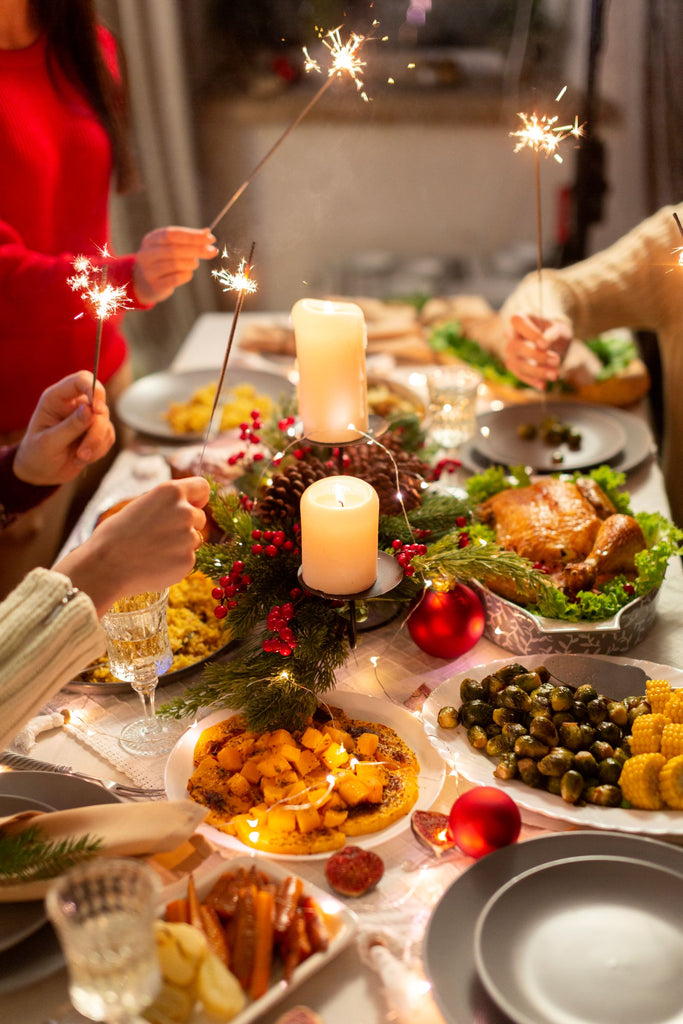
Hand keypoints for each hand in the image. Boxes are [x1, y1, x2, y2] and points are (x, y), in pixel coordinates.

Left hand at [13, 371, 114, 485]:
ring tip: (79, 458)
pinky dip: (99, 451)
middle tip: (82, 452)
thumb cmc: (37, 454)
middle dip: (95, 432)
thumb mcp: (48, 442)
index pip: (81, 380)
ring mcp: (88, 418)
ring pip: (106, 424)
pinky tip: (82, 459)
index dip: (94, 389)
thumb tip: (90, 410)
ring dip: (96, 445)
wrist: (41, 472)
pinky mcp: (97, 432)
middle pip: (99, 406)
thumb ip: (69, 426)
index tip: (97, 409)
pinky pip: (108, 438)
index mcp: (57, 398)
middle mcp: (74, 404)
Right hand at [54, 477, 210, 615]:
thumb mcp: (141, 506)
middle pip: (200, 517)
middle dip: (186, 525)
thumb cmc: (115, 535)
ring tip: (153, 550)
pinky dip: (176, 563)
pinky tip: (154, 564)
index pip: (202, 488)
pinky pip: (188, 560)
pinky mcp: (188, 561)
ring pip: (195, 540)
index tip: (192, 506)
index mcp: (171, 492)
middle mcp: (185, 511)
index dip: (197, 499)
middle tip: (159, 535)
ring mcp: (189, 538)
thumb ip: (166, 505)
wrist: (104, 566)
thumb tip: (186, 508)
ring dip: (181, 545)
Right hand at [132, 226, 217, 304]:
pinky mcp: (155, 286)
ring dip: (191, 263)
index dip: (192, 236)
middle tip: (213, 251)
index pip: (172, 234)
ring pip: (175, 264)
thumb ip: (188, 240)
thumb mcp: (171, 246)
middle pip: (174, 249)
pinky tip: (188, 273)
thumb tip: (208, 234)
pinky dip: (187, 275)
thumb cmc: (163, 261)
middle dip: (197, 250)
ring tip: (195, 263)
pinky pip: (176, 279)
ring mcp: (148, 271)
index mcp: (150, 239)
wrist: (144, 284)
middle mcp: (146, 254)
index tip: (210, 238)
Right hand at [504, 313, 573, 389]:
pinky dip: (532, 381)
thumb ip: (554, 332)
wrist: (554, 345)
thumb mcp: (561, 329)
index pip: (518, 321)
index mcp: (521, 318)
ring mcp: (510, 351)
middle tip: (556, 360)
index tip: (545, 344)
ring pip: (517, 364)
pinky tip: (543, 385)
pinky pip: (519, 375)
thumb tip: (543, 345)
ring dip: (536, 371)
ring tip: (555, 375)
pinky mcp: (514, 365)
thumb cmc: (556, 332)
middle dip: (537, 356)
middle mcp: (511, 334)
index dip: (529, 333)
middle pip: (516, 346)